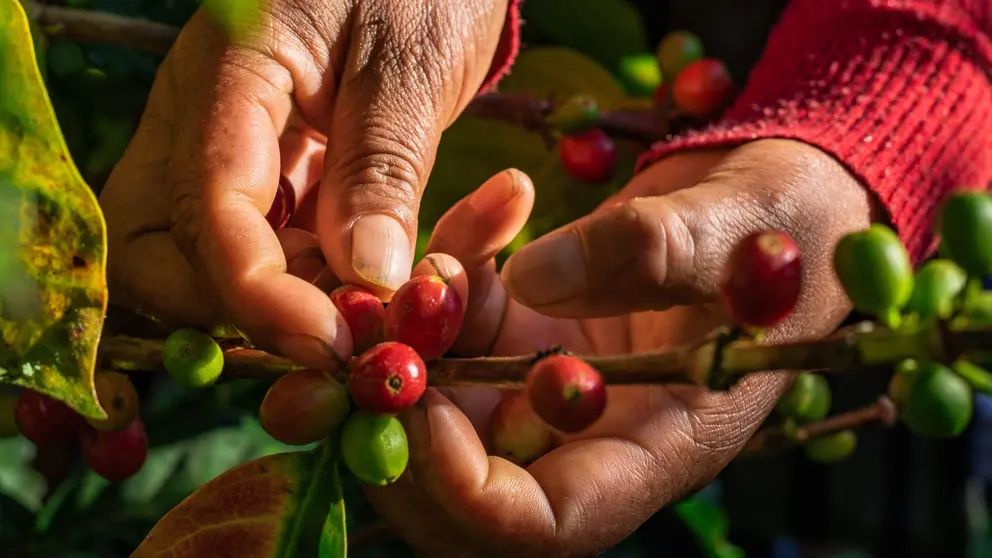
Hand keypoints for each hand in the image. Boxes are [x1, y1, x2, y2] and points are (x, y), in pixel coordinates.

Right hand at [98, 0, 508, 366]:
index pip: (207, 203)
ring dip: (273, 305)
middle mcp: (204, 118)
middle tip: (326, 334)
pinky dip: (304, 282)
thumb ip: (383, 167)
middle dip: (225, 307)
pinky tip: (363, 291)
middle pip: (151, 244)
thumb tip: (366, 277)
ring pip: (200, 256)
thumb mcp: (412, 65)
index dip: (256, 291)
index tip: (328, 343)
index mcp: (228, 73)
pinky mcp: (269, 172)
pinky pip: (261, 245)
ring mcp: (230, 147)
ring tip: (363, 316)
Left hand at [367, 139, 878, 556]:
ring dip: (407, 337)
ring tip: (441, 253)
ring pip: (436, 400)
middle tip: (356, 346)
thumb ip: (651, 251)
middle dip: (392, 426)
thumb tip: (534, 276)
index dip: (466, 487)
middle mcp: (587, 433)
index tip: (421, 405)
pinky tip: (494, 210)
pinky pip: (451, 326)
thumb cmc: (786, 227)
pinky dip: (444, 277)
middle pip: (459, 486)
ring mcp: (545, 383)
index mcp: (655, 448)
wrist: (770, 202)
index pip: (544, 521)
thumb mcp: (741, 231)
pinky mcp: (524, 329)